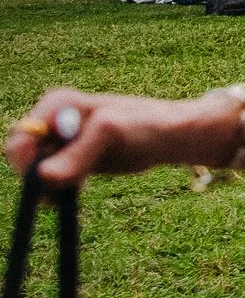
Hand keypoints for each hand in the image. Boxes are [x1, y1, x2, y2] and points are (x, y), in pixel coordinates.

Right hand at [8, 90, 196, 187]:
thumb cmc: (147, 125)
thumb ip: (78, 154)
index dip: (27, 165)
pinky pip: (49, 179)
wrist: (170, 136)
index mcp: (57, 104)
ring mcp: (60, 139)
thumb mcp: (111, 135)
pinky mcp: (69, 157)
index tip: (48, 185)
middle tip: (62, 193)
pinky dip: (59, 188)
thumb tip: (44, 177)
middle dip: (37, 178)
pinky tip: (81, 187)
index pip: (21, 139)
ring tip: (79, 185)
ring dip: (49, 186)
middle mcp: (54, 119)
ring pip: (35, 171)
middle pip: (23, 157)